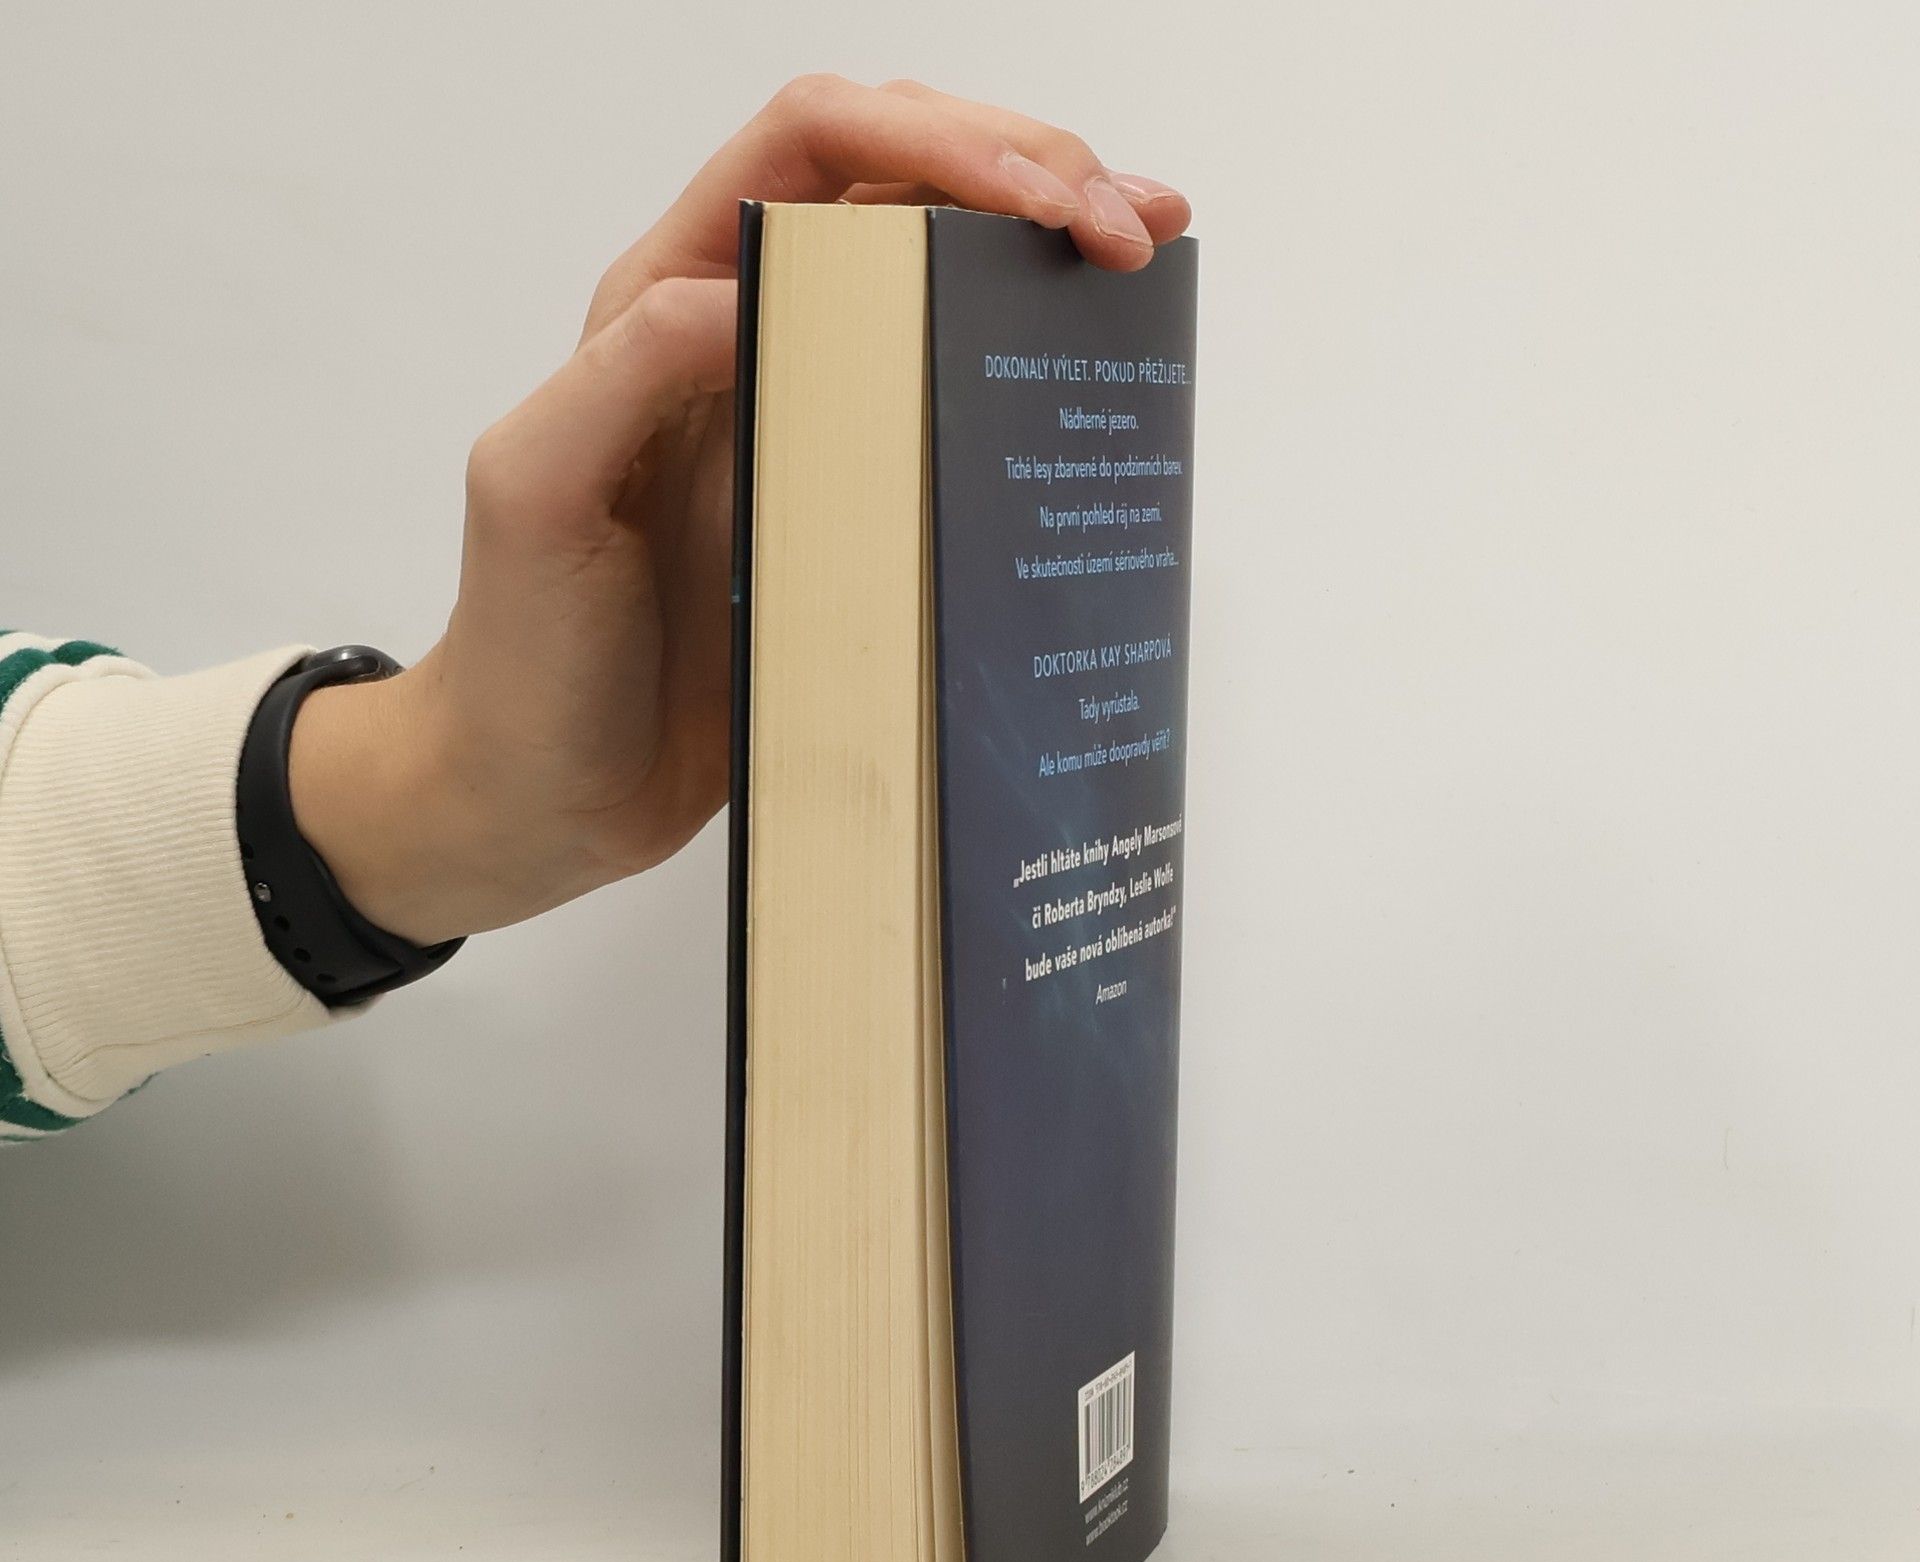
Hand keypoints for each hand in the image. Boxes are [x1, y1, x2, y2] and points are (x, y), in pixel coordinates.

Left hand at [288, 77, 1191, 945]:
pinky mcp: (847, 504)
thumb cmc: (523, 650)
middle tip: (1132, 222)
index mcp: (669, 300)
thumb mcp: (541, 489)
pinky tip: (1088, 373)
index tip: (1045, 198)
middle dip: (1029, 167)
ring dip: (1043, 250)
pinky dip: (1023, 367)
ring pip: (938, 282)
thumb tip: (759, 296)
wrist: (546, 789)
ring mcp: (806, 419)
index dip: (938, 139)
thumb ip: (633, 368)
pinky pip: (945, 402)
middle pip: (901, 186)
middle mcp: (747, 337)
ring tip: (1144, 256)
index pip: (815, 147)